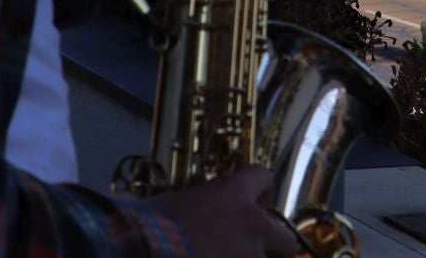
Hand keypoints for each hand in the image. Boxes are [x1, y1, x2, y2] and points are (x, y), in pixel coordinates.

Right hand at [155, 166, 303, 257]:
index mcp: (232, 194)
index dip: (260, 188)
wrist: (140, 253)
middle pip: (285, 235)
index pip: (262, 176)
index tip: (255, 199)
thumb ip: (180, 206)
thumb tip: (160, 209)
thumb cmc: (145, 227)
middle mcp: (251, 226)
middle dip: (275, 244)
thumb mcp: (161, 204)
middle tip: (256, 249)